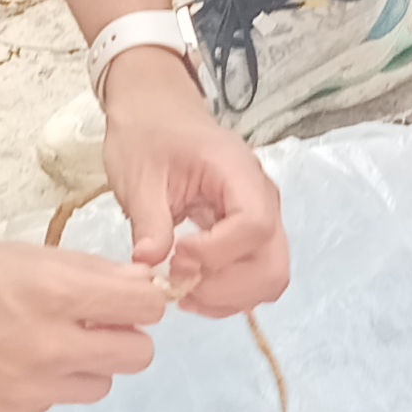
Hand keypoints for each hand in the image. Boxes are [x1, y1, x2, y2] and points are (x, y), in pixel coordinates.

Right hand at [0, 241, 170, 411]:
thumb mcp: (14, 255)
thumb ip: (81, 272)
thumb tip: (136, 282)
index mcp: (53, 295)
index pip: (145, 307)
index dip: (142, 300)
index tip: (127, 298)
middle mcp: (48, 349)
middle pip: (138, 356)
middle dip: (123, 337)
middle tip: (92, 324)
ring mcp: (27, 392)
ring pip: (97, 387)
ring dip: (83, 366)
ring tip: (40, 345)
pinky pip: (48, 405)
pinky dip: (37, 388)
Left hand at [99, 51, 288, 315]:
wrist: (156, 114)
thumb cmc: (148, 135)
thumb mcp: (139, 174)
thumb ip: (149, 220)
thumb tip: (149, 264)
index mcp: (238, 173)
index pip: (254, 225)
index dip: (217, 254)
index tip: (175, 257)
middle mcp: (262, 199)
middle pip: (272, 264)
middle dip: (227, 288)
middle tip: (179, 286)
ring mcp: (262, 218)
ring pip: (269, 277)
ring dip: (229, 297)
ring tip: (183, 292)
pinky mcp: (251, 235)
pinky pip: (256, 275)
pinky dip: (230, 294)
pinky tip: (193, 288)